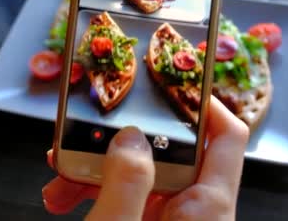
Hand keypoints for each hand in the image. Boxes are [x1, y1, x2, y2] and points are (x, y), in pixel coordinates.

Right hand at [42, 96, 249, 219]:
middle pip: (171, 150)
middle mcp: (196, 213)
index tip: (166, 80)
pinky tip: (68, 199)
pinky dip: (99, 193)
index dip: (204, 100)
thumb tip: (132, 137)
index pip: (227, 136)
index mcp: (207, 210)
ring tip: (59, 180)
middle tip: (83, 138)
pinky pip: (129, 199)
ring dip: (99, 168)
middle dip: (121, 141)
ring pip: (142, 174)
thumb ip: (126, 183)